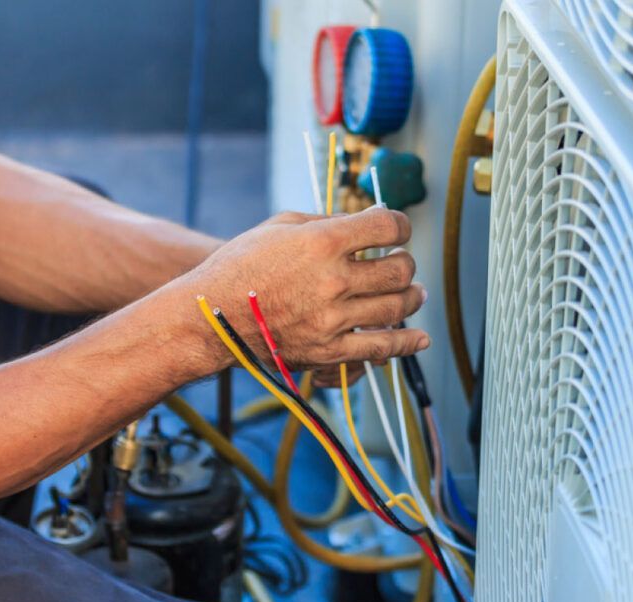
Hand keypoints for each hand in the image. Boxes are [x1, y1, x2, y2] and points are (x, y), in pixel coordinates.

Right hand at [175, 207, 429, 374]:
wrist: (212, 316)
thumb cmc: (240, 266)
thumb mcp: (280, 226)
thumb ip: (328, 221)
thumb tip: (366, 221)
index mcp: (323, 242)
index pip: (387, 227)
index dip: (400, 225)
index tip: (397, 230)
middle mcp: (333, 280)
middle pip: (399, 269)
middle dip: (406, 261)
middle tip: (401, 261)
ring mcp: (333, 318)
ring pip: (396, 306)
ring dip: (411, 296)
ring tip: (413, 292)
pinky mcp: (329, 350)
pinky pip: (381, 347)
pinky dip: (406, 342)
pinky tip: (420, 337)